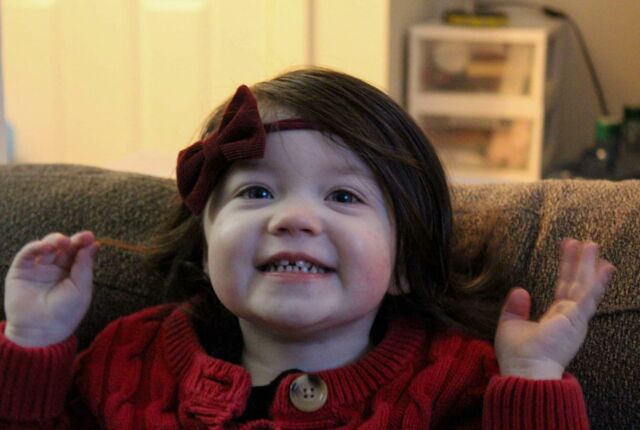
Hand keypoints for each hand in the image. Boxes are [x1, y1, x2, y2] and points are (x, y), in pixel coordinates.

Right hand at [4, 231, 99, 346]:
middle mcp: (56, 269)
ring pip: (47, 246)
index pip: (79, 252)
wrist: (41, 331)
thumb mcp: (81, 289)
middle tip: (81, 238)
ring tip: (62, 242)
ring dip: (55, 240)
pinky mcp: (20, 271)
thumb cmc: (65, 313)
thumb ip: (85, 266)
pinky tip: (46, 247)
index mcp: (72, 273)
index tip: (90, 237)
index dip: (84, 243)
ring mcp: (38, 269)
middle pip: (64, 247)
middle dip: (73, 240)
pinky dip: (36, 246)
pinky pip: (27, 254)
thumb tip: (94, 244)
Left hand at [495, 238, 614, 379]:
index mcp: (556, 319)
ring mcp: (574, 319)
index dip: (567, 268)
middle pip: (577, 284)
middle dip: (581, 263)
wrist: (525, 371)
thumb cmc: (518, 355)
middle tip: (586, 242)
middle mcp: (569, 318)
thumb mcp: (510, 325)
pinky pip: (588, 298)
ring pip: (583, 286)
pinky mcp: (575, 321)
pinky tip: (605, 268)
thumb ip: (515, 308)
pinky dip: (597, 283)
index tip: (569, 248)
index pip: (564, 288)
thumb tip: (520, 290)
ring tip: (592, 245)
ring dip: (589, 265)